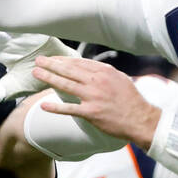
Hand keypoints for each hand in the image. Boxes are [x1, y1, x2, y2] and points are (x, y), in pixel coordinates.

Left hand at [0, 27, 78, 107]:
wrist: (61, 76)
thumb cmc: (37, 80)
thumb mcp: (14, 89)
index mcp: (5, 55)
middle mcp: (12, 44)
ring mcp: (25, 37)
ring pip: (6, 28)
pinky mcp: (39, 32)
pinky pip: (27, 25)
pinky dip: (17, 20)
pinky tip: (5, 13)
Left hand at [33, 55, 161, 143]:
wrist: (140, 119)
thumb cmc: (131, 100)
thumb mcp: (120, 79)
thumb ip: (104, 73)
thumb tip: (90, 68)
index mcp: (104, 72)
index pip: (79, 62)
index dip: (63, 60)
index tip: (52, 58)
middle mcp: (97, 81)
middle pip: (69, 70)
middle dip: (51, 64)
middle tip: (38, 60)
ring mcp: (93, 97)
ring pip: (66, 85)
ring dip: (49, 78)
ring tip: (36, 73)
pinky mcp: (91, 112)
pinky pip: (69, 108)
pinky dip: (55, 107)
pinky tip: (44, 104)